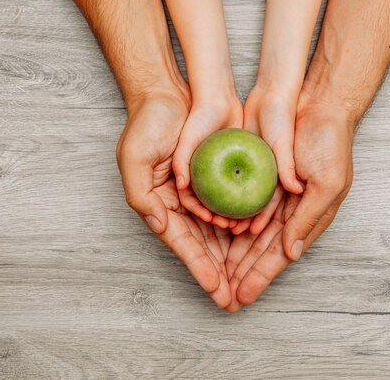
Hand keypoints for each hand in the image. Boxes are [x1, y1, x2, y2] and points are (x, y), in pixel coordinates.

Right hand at [116, 89, 230, 307]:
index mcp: (160, 204)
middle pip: (203, 245)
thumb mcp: (135, 159)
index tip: (216, 289)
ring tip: (246, 278)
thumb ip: (141, 195)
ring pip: (221, 231)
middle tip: (233, 298)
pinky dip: (244, 222)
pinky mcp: (222, 175)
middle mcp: (182, 203)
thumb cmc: (149, 123)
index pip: (182, 243)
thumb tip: (159, 226)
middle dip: (218, 273)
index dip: (199, 267)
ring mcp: (204, 190)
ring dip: (232, 255)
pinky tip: (255, 239)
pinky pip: (234, 204)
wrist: (175, 91)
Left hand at [225, 87, 356, 309]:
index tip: (243, 296)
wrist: (315, 102)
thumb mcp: (327, 183)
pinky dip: (230, 221)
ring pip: (249, 231)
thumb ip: (308, 218)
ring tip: (219, 273)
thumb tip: (290, 254)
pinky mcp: (258, 175)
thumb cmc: (329, 142)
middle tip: (226, 295)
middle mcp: (290, 209)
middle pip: (261, 248)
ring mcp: (272, 193)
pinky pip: (242, 204)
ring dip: (235, 253)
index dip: (262, 275)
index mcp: (309, 215)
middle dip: (245, 272)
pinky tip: (218, 237)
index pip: (281, 254)